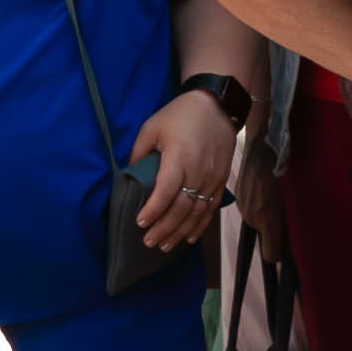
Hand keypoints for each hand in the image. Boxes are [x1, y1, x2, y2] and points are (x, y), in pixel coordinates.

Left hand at [128, 92, 235, 253]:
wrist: (216, 105)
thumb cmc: (179, 115)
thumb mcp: (151, 127)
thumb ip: (139, 152)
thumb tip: (130, 175)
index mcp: (179, 158)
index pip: (166, 191)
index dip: (153, 209)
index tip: (140, 222)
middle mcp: (198, 172)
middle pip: (181, 208)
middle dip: (164, 228)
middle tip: (148, 242)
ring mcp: (212, 178)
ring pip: (197, 213)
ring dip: (180, 232)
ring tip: (164, 246)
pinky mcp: (221, 180)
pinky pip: (211, 208)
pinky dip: (200, 225)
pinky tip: (188, 237)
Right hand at [235, 132, 287, 261]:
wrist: (266, 142)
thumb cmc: (288, 168)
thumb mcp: (297, 198)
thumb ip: (294, 223)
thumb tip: (296, 239)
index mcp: (267, 220)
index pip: (271, 255)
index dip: (282, 252)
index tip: (291, 244)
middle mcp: (252, 217)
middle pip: (265, 237)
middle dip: (276, 230)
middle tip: (290, 212)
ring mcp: (243, 206)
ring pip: (258, 222)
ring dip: (267, 215)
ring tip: (278, 196)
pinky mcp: (239, 195)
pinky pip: (251, 208)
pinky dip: (259, 203)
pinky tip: (267, 188)